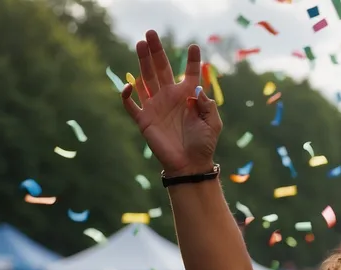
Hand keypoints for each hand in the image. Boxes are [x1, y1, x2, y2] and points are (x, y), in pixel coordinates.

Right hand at [122, 31, 221, 175]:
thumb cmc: (203, 144)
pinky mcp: (144, 120)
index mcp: (188, 96)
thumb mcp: (213, 123)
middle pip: (161, 69)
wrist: (190, 165)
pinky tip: (129, 85)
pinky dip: (127, 95)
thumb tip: (198, 88)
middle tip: (151, 33)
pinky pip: (131, 104)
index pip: (190, 74)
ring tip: (140, 45)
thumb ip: (207, 105)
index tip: (194, 47)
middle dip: (156, 51)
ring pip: (145, 79)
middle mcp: (170, 97)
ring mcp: (155, 107)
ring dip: (142, 63)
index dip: (192, 61)